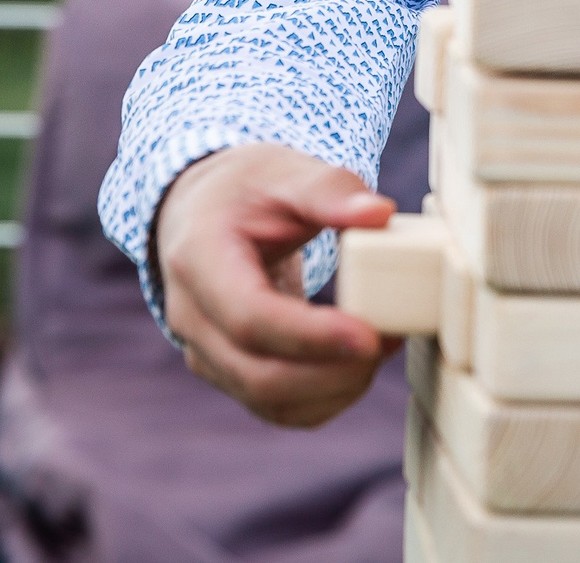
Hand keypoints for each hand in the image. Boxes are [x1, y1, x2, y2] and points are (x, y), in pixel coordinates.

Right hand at [152, 142, 400, 426]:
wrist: (203, 211)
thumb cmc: (247, 189)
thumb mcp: (284, 170)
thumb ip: (330, 190)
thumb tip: (379, 214)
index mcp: (198, 259)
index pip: (249, 317)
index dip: (310, 337)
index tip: (369, 335)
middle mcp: (190, 316)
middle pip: (257, 375)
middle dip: (331, 373)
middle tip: (388, 341)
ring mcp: (204, 352)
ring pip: (268, 401)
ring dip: (333, 389)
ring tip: (381, 348)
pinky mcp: (228, 372)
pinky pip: (276, 408)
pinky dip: (323, 400)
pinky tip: (358, 367)